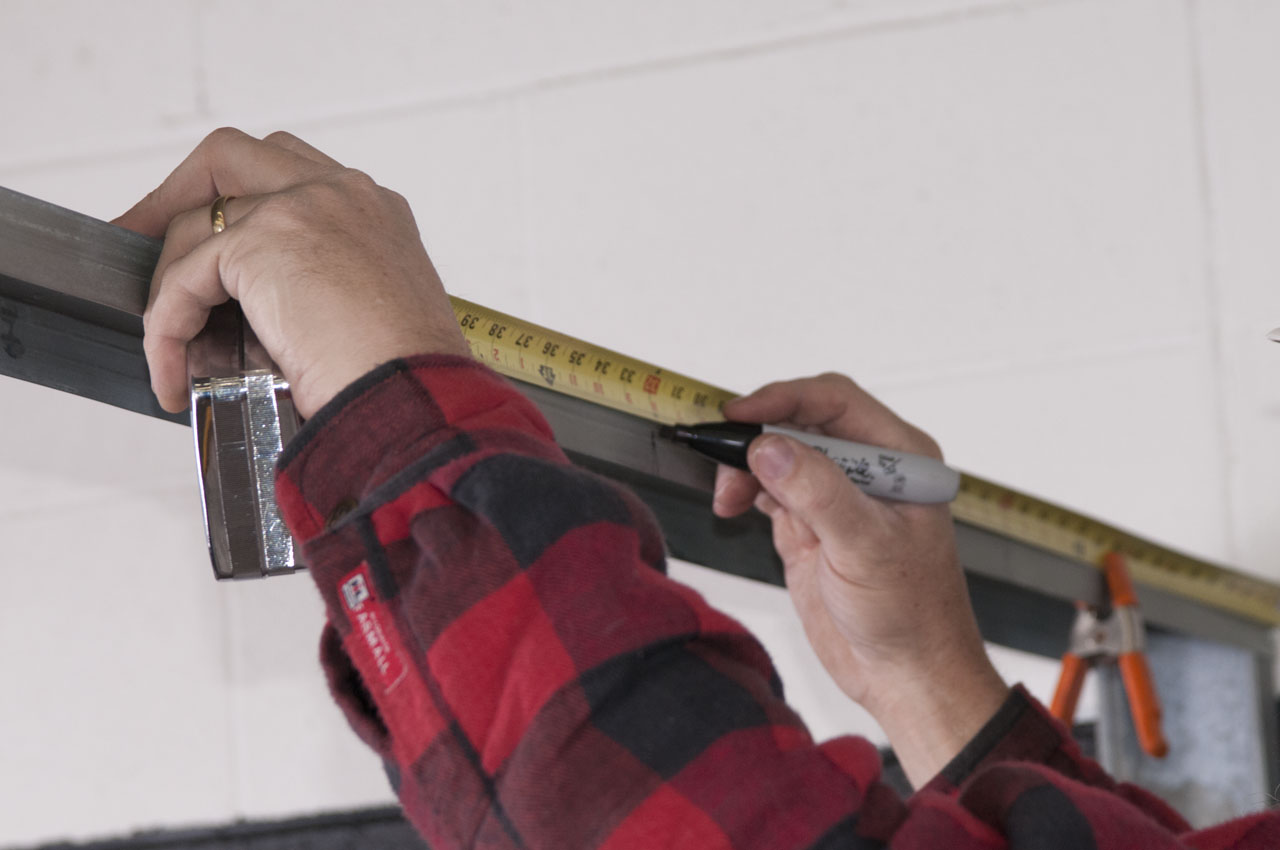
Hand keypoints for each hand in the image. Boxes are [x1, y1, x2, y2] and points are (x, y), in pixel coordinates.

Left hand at [114, 128, 468, 418]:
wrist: (417, 398)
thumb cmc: (408, 380)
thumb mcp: (375, 315)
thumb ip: (324, 287)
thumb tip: (255, 314)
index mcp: (374, 211)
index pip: (290, 176)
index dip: (237, 201)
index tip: (207, 240)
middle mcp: (341, 195)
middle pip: (231, 156)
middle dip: (175, 196)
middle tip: (143, 242)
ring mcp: (302, 209)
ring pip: (195, 226)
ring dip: (170, 292)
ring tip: (171, 351)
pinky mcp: (262, 243)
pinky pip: (184, 280)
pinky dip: (167, 328)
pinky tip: (172, 373)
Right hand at [714, 373, 1006, 785]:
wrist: (905, 676)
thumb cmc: (911, 615)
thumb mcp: (866, 547)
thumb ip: (818, 492)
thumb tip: (770, 447)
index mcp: (899, 458)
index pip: (835, 401)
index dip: (784, 398)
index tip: (740, 414)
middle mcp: (868, 469)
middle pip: (799, 421)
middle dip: (756, 434)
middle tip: (720, 453)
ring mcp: (835, 497)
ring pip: (777, 455)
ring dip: (744, 466)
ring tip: (728, 496)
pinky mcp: (809, 526)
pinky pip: (768, 489)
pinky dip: (743, 490)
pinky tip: (731, 506)